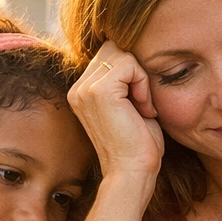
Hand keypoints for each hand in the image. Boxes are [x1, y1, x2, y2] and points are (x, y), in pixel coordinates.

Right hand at [69, 42, 164, 183]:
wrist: (132, 171)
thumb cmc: (137, 144)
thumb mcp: (128, 104)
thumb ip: (125, 80)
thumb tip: (135, 53)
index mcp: (81, 91)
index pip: (109, 55)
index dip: (132, 72)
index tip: (140, 102)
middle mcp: (78, 88)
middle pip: (113, 48)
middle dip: (135, 70)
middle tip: (143, 102)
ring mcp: (85, 88)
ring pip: (122, 53)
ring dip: (140, 77)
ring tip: (142, 106)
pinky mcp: (99, 90)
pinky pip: (130, 64)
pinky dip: (143, 82)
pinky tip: (143, 107)